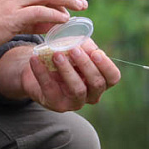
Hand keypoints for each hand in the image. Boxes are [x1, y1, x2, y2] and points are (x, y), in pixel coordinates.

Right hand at [0, 0, 87, 55]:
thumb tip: (54, 21)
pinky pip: (39, 11)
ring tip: (79, 9)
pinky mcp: (11, 15)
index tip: (73, 0)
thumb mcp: (8, 18)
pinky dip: (54, 15)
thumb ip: (31, 19)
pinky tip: (63, 20)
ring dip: (66, 0)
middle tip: (82, 3)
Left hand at [0, 40, 120, 111]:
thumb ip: (83, 45)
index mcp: (101, 79)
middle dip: (86, 65)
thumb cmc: (64, 57)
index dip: (106, 66)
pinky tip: (35, 59)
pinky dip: (42, 72)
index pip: (113, 77)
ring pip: (77, 89)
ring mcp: (75, 102)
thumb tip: (83, 44)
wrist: (39, 69)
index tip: (96, 52)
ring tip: (56, 54)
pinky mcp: (57, 104)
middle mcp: (92, 94)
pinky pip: (50, 89)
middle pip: (97, 83)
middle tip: (74, 49)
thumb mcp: (75, 48)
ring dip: (67, 70)